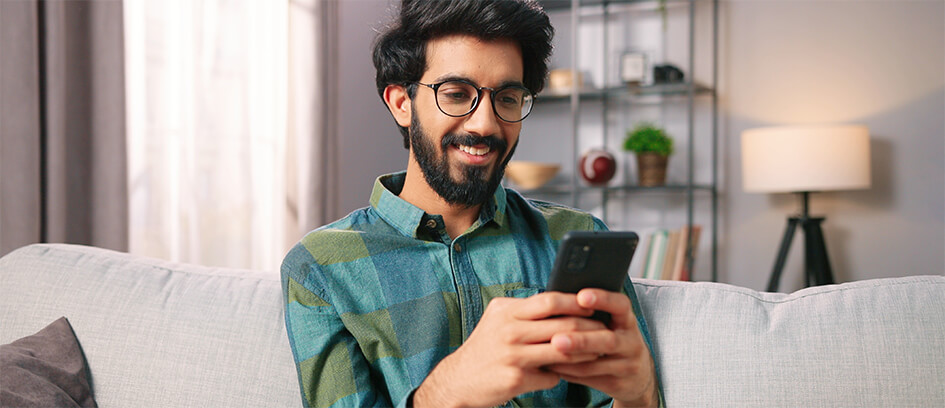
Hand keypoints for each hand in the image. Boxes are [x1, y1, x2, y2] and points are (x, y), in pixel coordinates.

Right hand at [413, 292, 607, 407]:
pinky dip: (560, 375)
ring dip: (583, 353)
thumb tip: (560, 302)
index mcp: (506, 312)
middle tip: (604, 331)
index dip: (575, 302)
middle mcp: (508, 331)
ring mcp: (512, 356)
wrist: (458, 381)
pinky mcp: (515, 379)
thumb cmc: (485, 349)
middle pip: (561, 325)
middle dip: (588, 328)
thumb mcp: (498, 321)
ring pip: (562, 352)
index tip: (593, 304)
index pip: (549, 300)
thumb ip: (525, 312)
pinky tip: (565, 374)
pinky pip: (551, 376)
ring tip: (596, 352)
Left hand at [544, 289, 658, 407]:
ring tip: (547, 353)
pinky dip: (567, 371)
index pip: (621, 306)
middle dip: (581, 340)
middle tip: (557, 339)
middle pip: (608, 341)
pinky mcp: (617, 384)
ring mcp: (627, 365)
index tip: (582, 296)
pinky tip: (552, 364)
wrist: (638, 374)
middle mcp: (631, 342)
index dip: (603, 299)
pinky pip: (588, 378)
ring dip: (568, 359)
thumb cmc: (614, 338)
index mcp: (627, 321)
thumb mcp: (613, 323)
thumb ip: (592, 314)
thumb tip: (558, 301)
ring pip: (595, 364)